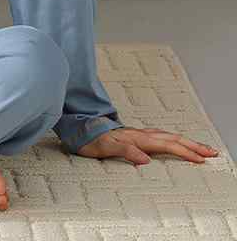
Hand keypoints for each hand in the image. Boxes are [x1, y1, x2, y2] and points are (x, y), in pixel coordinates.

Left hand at [76, 126, 220, 165]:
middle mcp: (140, 134)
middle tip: (211, 152)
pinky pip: (158, 137)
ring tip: (199, 148)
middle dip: (193, 145)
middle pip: (172, 138)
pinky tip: (173, 142)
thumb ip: (125, 151)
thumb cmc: (90, 139)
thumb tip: (145, 160)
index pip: (167, 145)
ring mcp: (137, 134)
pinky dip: (172, 140)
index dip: (185, 152)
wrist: (78, 129)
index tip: (201, 160)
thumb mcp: (105, 147)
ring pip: (167, 136)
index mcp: (137, 138)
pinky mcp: (133, 136)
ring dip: (185, 141)